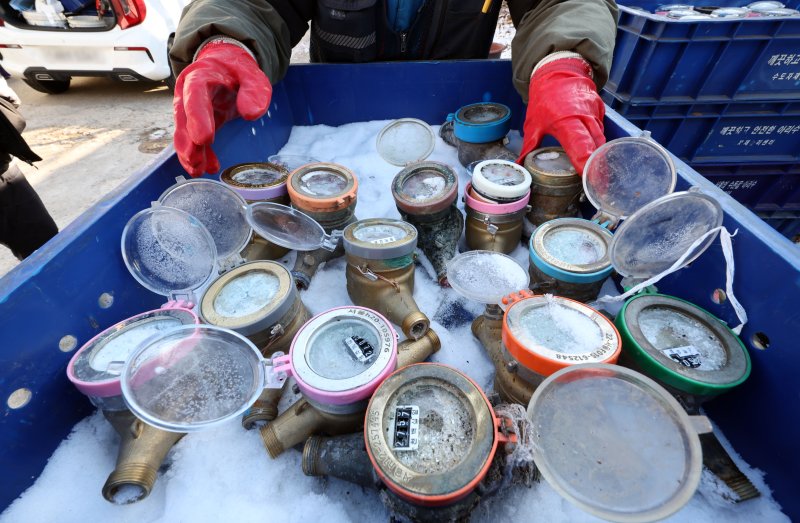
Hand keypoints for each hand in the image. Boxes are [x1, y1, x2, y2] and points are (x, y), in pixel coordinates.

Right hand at [173, 40, 270, 176]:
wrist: (226, 64)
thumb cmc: (238, 69)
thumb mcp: (252, 74)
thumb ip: (254, 90)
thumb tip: (250, 113)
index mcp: (201, 75)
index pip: (195, 95)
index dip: (197, 117)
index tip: (203, 138)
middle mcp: (188, 92)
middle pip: (184, 117)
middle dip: (188, 141)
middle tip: (195, 160)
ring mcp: (190, 107)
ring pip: (185, 131)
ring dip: (190, 152)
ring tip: (197, 170)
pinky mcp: (196, 121)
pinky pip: (194, 139)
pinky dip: (200, 154)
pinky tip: (207, 168)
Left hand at [516, 55, 604, 174]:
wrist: (559, 71)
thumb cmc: (545, 97)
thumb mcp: (533, 123)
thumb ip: (529, 146)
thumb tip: (519, 164)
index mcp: (566, 121)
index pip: (580, 146)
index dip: (584, 163)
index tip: (587, 178)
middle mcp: (584, 118)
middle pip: (596, 147)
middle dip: (597, 167)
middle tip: (597, 185)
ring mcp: (595, 114)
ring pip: (601, 141)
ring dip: (600, 157)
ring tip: (598, 177)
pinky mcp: (600, 112)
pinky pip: (602, 132)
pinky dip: (600, 145)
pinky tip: (597, 158)